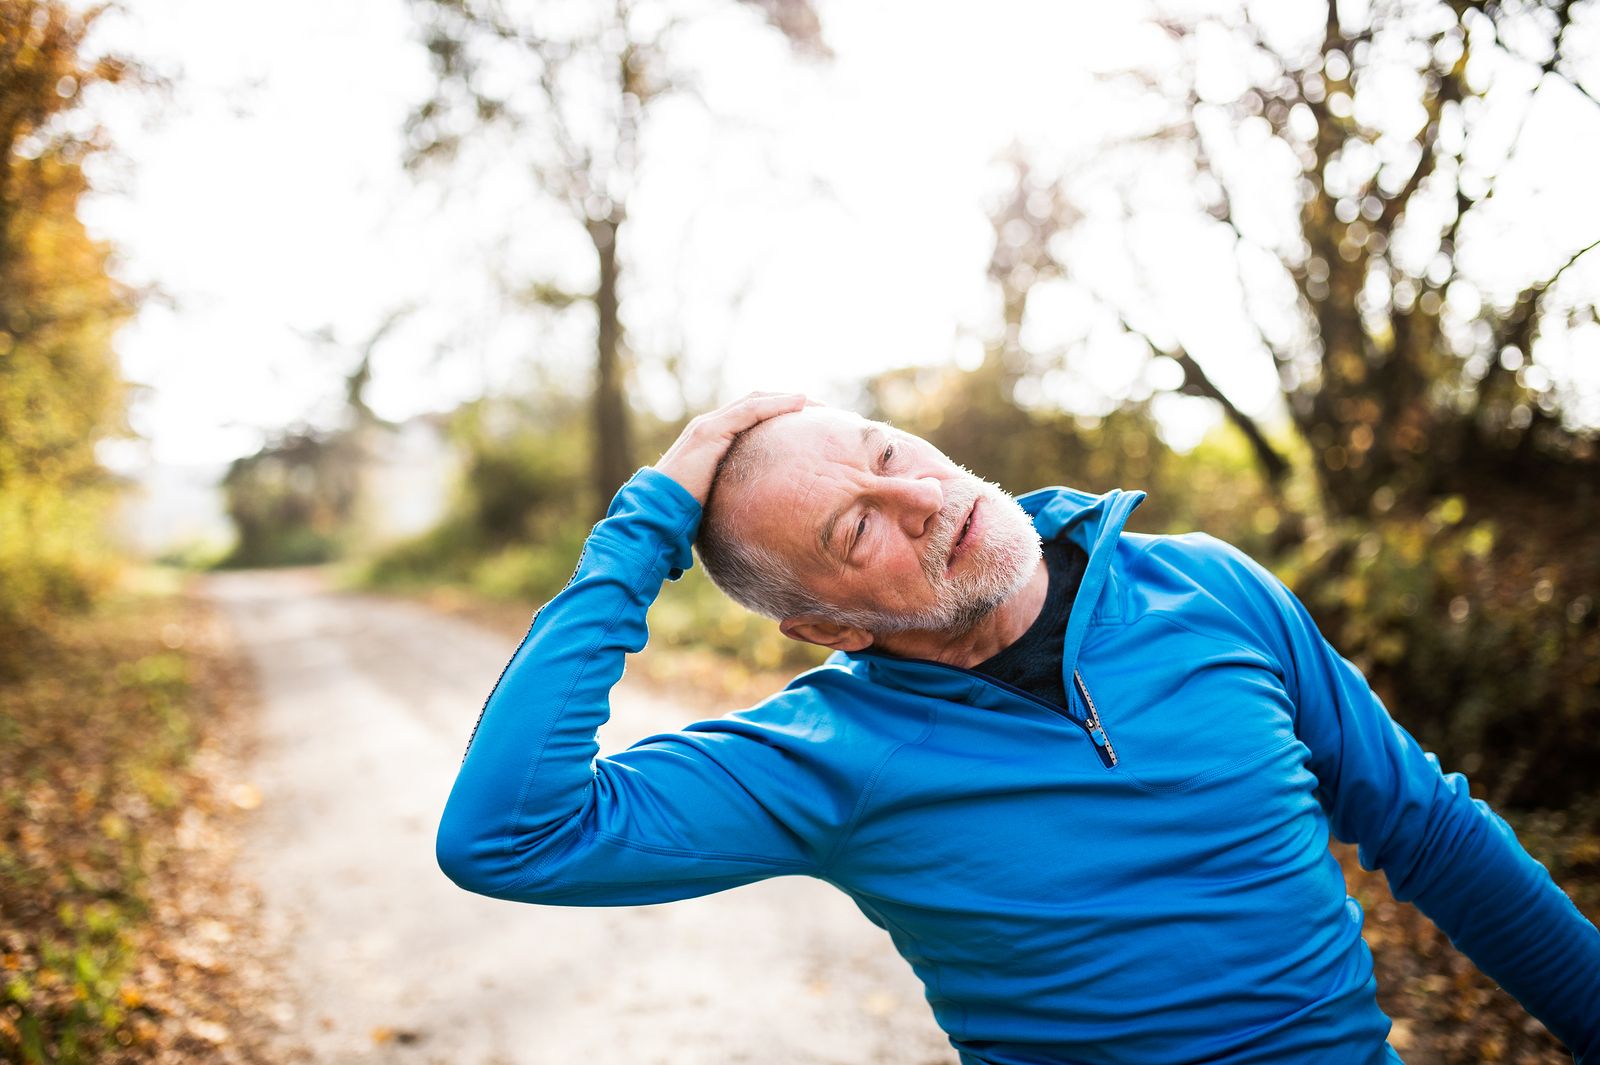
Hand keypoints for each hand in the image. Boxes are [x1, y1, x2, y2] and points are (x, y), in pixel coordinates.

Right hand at [652, 391, 808, 503]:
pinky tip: (799, 404)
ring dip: (787, 399)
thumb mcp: (719, 497)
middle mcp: (711, 425)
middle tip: (819, 408)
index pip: (750, 417)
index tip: (805, 422)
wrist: (658, 509)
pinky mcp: (711, 431)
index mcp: (713, 439)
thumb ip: (736, 492)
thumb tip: (759, 510)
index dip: (778, 413)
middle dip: (787, 402)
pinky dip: (776, 405)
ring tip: (814, 403)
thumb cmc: (685, 511)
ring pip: (755, 401)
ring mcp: (710, 425)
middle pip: (756, 402)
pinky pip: (750, 411)